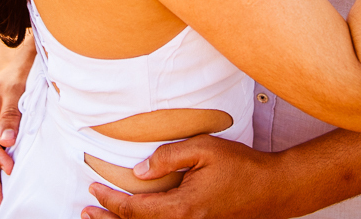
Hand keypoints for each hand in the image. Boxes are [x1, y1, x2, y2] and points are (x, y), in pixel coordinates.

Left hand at [81, 136, 291, 218]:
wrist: (274, 189)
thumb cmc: (242, 166)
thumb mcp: (204, 149)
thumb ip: (169, 157)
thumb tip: (139, 170)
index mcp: (183, 208)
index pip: (135, 210)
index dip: (111, 201)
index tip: (94, 188)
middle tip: (86, 212)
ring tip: (101, 218)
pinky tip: (136, 217)